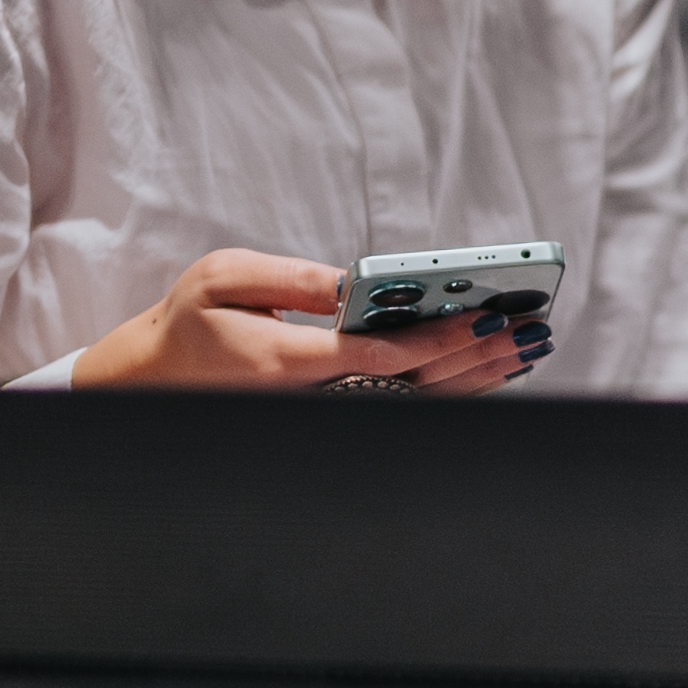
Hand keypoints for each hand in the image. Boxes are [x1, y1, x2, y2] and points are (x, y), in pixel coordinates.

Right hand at [62, 245, 531, 393]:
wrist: (157, 380)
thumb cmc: (190, 321)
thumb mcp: (225, 278)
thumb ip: (293, 282)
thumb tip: (355, 284)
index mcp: (286, 362)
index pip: (377, 356)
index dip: (436, 341)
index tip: (483, 318)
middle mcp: (314, 396)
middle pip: (412, 384)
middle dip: (476, 357)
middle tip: (530, 330)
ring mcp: (326, 409)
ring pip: (414, 401)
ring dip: (474, 377)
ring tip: (526, 348)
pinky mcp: (333, 408)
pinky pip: (402, 403)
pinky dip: (450, 387)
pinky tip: (489, 368)